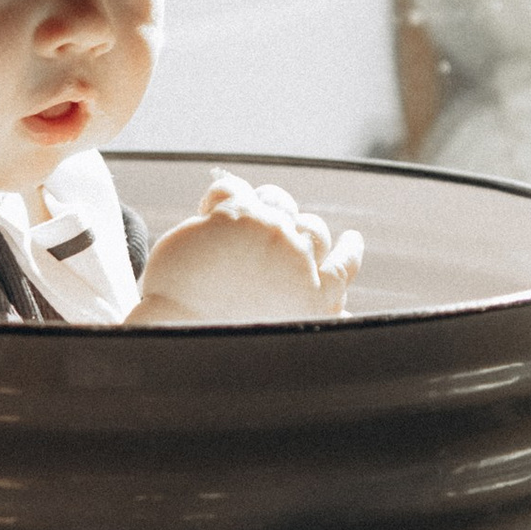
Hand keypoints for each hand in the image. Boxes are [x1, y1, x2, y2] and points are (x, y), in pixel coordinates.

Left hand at [132, 171, 364, 324]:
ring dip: (267, 204)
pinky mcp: (233, 215)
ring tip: (250, 207)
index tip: (352, 239)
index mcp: (314, 298)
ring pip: (277, 202)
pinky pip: (234, 189)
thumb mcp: (279, 333)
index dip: (349, 250)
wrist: (178, 330)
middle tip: (283, 227)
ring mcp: (268, 233)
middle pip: (312, 229)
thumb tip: (342, 311)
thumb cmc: (220, 340)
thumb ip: (308, 315)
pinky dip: (226, 193)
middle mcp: (298, 260)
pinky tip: (212, 205)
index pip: (344, 266)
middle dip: (300, 226)